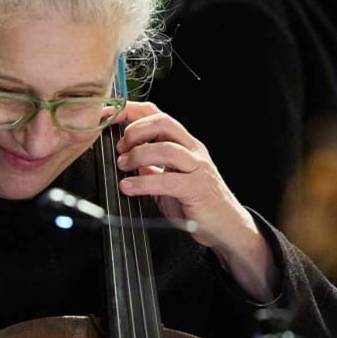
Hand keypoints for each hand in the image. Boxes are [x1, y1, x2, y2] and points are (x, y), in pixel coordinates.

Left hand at [114, 101, 276, 300]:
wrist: (226, 225)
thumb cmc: (198, 203)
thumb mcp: (170, 180)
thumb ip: (151, 168)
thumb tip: (128, 160)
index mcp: (185, 144)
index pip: (158, 115)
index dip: (132, 111)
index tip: (110, 115)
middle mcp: (193, 150)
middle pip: (164, 122)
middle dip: (136, 130)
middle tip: (120, 147)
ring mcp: (197, 167)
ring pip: (167, 148)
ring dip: (138, 155)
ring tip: (123, 166)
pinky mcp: (196, 188)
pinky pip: (167, 180)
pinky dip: (142, 183)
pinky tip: (129, 187)